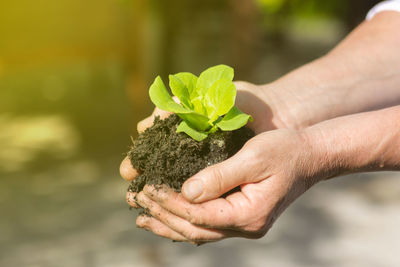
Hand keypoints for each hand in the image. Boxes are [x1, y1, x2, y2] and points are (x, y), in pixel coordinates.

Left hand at [120, 81, 309, 242]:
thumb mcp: (254, 158)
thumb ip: (220, 176)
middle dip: (162, 214)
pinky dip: (184, 221)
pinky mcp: (240, 216)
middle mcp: (245, 226)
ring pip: (198, 232)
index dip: (169, 202)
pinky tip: (167, 217)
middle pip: (194, 228)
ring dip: (168, 223)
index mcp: (249, 214)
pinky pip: (206, 225)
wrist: (310, 156)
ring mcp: (244, 224)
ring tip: (141, 216)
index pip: (199, 214)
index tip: (146, 187)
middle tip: (135, 199)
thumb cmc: (285, 151)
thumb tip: (186, 191)